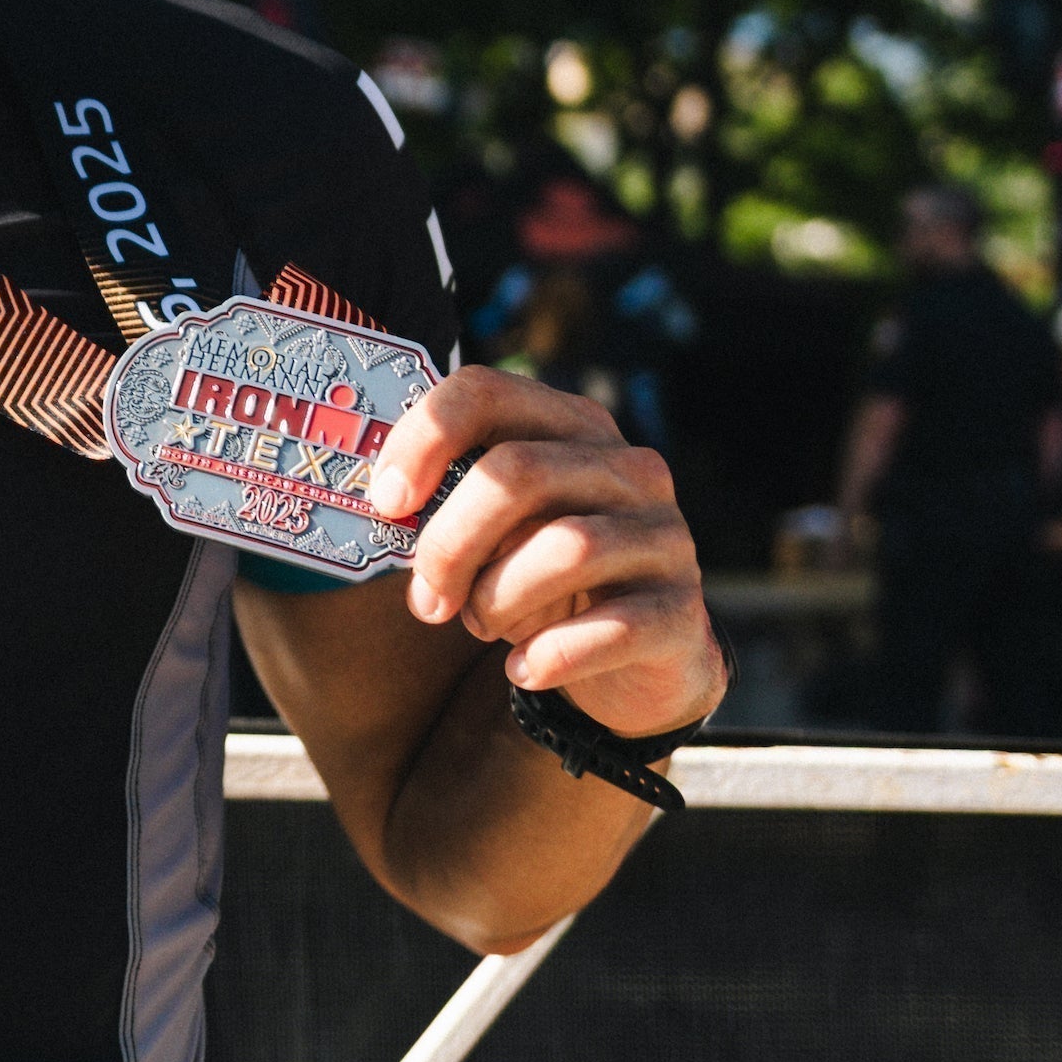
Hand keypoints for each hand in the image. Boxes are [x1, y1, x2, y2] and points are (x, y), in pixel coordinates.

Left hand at [362, 367, 719, 740]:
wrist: (636, 662)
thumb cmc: (542, 582)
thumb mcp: (496, 532)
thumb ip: (447, 504)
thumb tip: (379, 506)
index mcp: (573, 428)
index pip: (486, 392)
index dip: (422, 440)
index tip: (384, 503)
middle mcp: (629, 468)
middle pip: (517, 473)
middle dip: (451, 542)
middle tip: (427, 598)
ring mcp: (664, 537)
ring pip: (564, 548)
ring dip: (497, 598)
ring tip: (481, 624)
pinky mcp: (681, 610)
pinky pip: (611, 628)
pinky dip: (549, 654)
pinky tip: (522, 669)